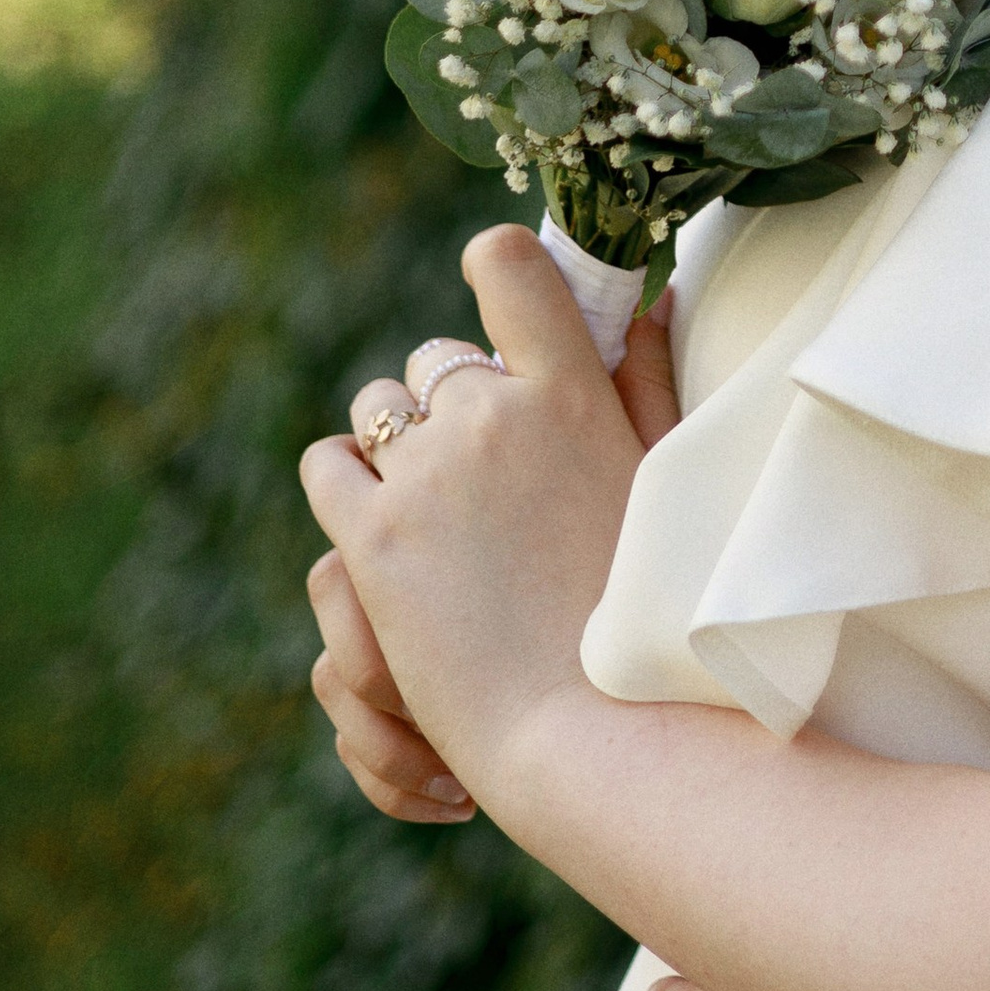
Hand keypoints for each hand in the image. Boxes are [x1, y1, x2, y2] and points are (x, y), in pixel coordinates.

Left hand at [298, 225, 647, 815]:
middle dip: (455, 395)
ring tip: (435, 507)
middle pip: (439, 355)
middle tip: (487, 468)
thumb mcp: (663, 474)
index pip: (509, 265)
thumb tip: (651, 293)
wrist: (590, 725)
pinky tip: (377, 519)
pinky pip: (327, 467)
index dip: (498, 266)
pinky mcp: (373, 539)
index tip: (505, 292)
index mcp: (570, 389)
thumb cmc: (645, 606)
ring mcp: (426, 474)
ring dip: (399, 440)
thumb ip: (648, 375)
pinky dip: (345, 480)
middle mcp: (491, 413)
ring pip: (379, 408)